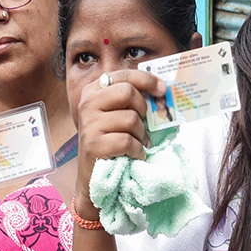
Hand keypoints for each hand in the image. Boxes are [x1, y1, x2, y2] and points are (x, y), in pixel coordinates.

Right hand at [73, 68, 165, 215]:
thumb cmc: (111, 141)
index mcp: (94, 91)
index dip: (147, 80)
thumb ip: (132, 100)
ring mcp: (88, 123)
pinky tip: (133, 154)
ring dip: (140, 134)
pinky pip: (127, 141)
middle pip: (128, 93)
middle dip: (143, 110)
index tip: (162, 89)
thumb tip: (162, 90)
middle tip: (143, 124)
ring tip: (135, 143)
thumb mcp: (118, 115)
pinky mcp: (93, 144)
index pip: (124, 75)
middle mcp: (87, 103)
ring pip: (131, 118)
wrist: (93, 175)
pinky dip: (136, 150)